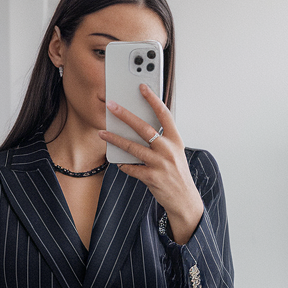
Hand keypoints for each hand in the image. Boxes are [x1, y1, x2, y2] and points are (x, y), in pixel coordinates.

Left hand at [99, 83, 203, 244]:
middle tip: (112, 106)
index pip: (164, 114)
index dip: (153, 99)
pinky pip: (132, 168)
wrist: (185, 199)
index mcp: (175, 140)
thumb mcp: (175, 153)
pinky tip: (117, 161)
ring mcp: (160, 164)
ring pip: (133, 147)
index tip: (142, 87)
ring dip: (116, 139)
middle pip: (144, 128)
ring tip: (103, 133)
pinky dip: (123, 164)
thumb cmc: (177, 174)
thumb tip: (138, 129)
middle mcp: (168, 150)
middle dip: (126, 115)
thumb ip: (160, 141)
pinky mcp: (152, 178)